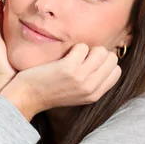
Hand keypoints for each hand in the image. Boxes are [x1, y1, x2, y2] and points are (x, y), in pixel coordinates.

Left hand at [4, 43, 121, 113]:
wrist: (27, 96)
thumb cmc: (51, 91)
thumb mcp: (78, 94)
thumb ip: (93, 82)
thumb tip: (106, 61)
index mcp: (95, 95)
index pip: (116, 71)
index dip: (105, 63)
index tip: (91, 63)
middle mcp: (91, 88)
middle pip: (111, 58)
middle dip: (98, 53)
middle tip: (81, 58)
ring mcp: (81, 78)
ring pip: (100, 51)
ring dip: (87, 49)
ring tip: (73, 56)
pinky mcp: (69, 68)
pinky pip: (83, 47)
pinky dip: (74, 47)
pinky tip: (64, 55)